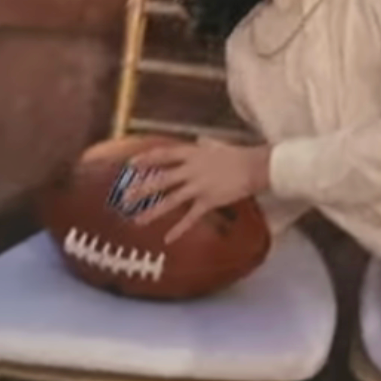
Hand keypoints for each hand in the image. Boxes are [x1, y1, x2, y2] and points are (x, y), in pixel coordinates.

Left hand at [124, 139, 271, 244]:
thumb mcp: (215, 146)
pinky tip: (168, 238)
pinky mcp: (209, 201)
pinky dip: (179, 229)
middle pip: (161, 180)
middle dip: (141, 189)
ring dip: (153, 211)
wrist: (255, 166)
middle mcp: (192, 169)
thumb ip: (203, 146)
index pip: (163, 155)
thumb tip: (199, 141)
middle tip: (124, 198)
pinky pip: (191, 217)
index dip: (145, 159)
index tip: (129, 165)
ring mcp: (199, 186)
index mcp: (192, 153)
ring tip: (137, 220)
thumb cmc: (237, 155)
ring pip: (171, 201)